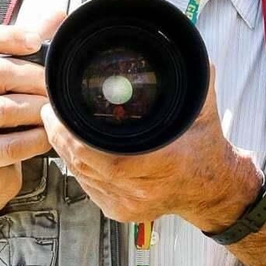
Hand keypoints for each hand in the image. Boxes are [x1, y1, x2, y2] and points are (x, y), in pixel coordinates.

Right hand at [0, 10, 66, 220]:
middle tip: (60, 85)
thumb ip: (25, 51)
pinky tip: (49, 137)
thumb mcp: (4, 88)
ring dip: (39, 108)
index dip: (6, 35)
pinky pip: (13, 143)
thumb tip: (56, 15)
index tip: (36, 39)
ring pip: (6, 108)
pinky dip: (38, 138)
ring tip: (57, 112)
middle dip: (36, 77)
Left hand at [41, 64, 261, 229]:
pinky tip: (72, 151)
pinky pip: (88, 187)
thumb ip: (198, 80)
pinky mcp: (120, 212)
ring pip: (80, 176)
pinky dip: (77, 167)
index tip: (59, 109)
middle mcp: (139, 190)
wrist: (214, 190)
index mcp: (157, 165)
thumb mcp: (204, 110)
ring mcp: (128, 205)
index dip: (69, 132)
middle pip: (80, 163)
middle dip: (60, 135)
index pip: (93, 152)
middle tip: (50, 111)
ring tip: (57, 126)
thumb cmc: (208, 150)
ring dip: (65, 151)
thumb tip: (192, 54)